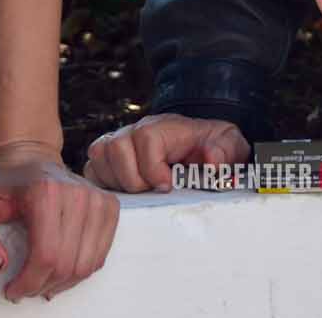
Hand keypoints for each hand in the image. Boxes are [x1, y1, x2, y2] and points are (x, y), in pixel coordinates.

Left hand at [0, 141, 116, 301]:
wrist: (29, 156)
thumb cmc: (4, 181)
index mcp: (45, 191)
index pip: (46, 254)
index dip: (29, 282)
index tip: (13, 290)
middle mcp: (76, 193)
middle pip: (67, 264)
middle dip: (43, 286)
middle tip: (26, 289)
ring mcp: (96, 199)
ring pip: (86, 264)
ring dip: (63, 284)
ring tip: (42, 282)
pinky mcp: (108, 205)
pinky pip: (100, 254)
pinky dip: (81, 270)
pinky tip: (62, 271)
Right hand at [83, 113, 249, 192]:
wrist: (203, 148)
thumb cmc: (213, 147)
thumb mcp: (230, 145)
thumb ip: (226, 150)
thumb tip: (212, 161)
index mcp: (164, 126)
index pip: (146, 138)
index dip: (153, 166)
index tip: (167, 185)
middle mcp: (136, 131)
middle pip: (115, 147)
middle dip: (133, 178)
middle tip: (152, 191)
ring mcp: (118, 145)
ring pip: (99, 158)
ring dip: (117, 182)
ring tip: (140, 193)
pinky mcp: (107, 162)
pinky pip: (91, 170)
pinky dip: (104, 185)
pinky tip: (125, 195)